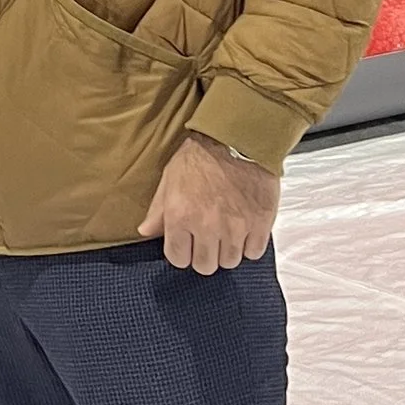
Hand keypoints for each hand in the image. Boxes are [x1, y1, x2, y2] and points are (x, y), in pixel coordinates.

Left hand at [139, 132, 278, 272]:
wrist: (237, 138)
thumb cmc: (200, 156)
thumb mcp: (170, 178)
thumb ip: (158, 210)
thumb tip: (145, 232)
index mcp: (180, 217)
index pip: (178, 259)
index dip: (182, 252)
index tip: (187, 244)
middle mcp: (207, 227)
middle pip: (205, 266)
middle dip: (204, 255)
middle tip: (207, 239)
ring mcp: (236, 228)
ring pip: (230, 262)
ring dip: (227, 251)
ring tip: (226, 233)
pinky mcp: (260, 224)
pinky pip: (253, 252)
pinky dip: (249, 246)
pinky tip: (244, 231)